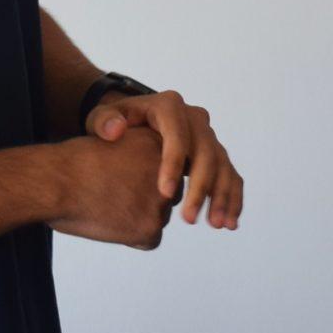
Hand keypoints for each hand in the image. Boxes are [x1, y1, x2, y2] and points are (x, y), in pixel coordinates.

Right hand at [49, 123, 178, 249]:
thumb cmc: (73, 162)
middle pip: (167, 194)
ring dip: (138, 218)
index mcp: (158, 143)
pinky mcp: (150, 226)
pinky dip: (131, 238)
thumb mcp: (114, 142)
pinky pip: (150, 240)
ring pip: (159, 217)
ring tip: (107, 207)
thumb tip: (149, 179)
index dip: (139, 176)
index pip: (164, 168)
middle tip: (112, 196)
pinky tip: (109, 223)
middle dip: (145, 199)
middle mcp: (168, 169)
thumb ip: (139, 157)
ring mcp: (161, 199)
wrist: (55, 181)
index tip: (117, 177)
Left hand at [85, 89, 243, 229]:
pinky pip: (229, 174)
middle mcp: (194, 119)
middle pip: (206, 152)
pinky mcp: (214, 155)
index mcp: (169, 106)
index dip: (173, 163)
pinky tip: (229, 222)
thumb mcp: (101, 118)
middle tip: (188, 219)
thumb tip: (116, 131)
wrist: (129, 125)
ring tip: (216, 225)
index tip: (163, 194)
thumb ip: (103, 121)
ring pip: (223, 165)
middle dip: (200, 187)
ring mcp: (207, 137)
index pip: (177, 133)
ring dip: (222, 196)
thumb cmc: (113, 124)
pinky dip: (232, 198)